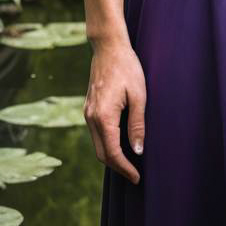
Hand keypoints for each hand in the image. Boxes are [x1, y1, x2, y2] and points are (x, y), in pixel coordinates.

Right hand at [84, 38, 146, 183]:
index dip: (125, 168)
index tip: (136, 177)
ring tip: (130, 162)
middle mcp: (91, 117)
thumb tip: (137, 151)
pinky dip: (107, 143)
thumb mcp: (138, 95)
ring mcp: (88, 112)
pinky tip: (120, 143)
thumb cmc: (127, 68)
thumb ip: (137, 124)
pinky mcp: (89, 107)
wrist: (109, 47)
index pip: (112, 152)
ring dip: (111, 156)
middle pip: (101, 153)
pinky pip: (96, 133)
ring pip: (97, 144)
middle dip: (117, 166)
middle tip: (134, 174)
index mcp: (103, 116)